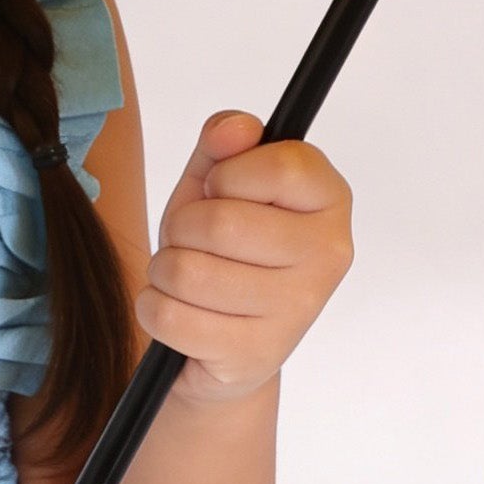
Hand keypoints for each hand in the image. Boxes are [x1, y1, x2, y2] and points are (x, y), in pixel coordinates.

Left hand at [136, 115, 353, 405]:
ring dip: (165, 269)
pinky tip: (179, 310)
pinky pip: (170, 317)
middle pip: (221, 223)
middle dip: (182, 227)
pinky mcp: (256, 355)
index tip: (222, 190)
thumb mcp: (219, 185)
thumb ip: (225, 144)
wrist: (223, 342)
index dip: (227, 175)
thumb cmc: (225, 251)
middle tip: (191, 239)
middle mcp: (328, 255)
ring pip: (188, 272)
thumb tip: (234, 128)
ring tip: (183, 276)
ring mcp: (297, 310)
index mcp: (329, 200)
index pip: (278, 167)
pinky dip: (154, 309)